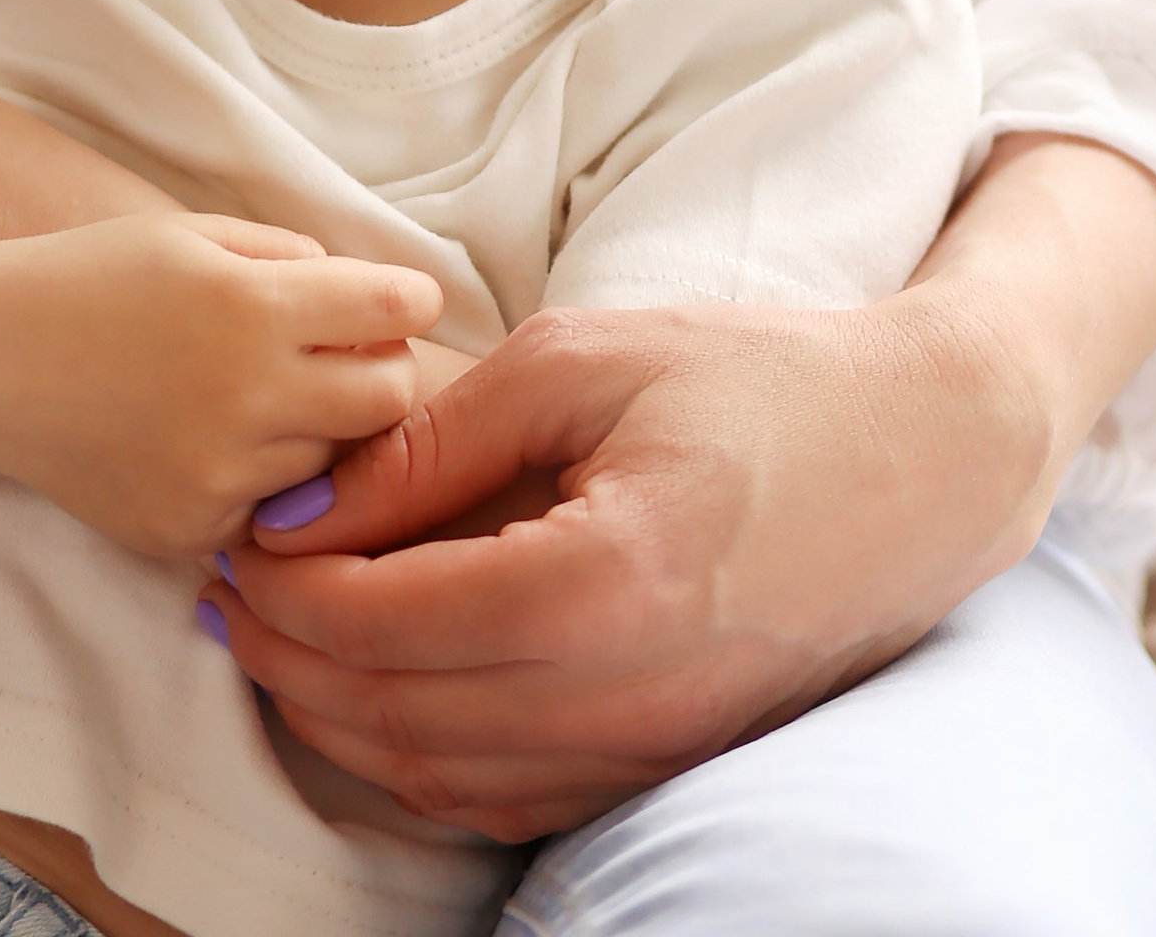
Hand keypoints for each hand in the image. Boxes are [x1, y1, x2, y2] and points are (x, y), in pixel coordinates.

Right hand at [1, 213, 446, 559]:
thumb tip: (367, 295)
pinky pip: (269, 510)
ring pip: (333, 461)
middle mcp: (248, 397)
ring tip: (259, 395)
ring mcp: (220, 474)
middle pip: (387, 400)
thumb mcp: (192, 234)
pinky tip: (210, 440)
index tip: (403, 300)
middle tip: (348, 355)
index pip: (392, 313)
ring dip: (320, 429)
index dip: (407, 300)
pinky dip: (260, 479)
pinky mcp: (192, 530)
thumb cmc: (92, 279)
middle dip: (383, 371)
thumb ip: (289, 257)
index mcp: (254, 307)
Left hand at [204, 137, 1155, 837]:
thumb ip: (434, 443)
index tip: (234, 543)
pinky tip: (379, 688)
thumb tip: (301, 511)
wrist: (926, 453)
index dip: (287, 593)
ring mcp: (655, 749)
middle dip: (289, 662)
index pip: (388, 625)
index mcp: (604, 581)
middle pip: (399, 718)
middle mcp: (628, 696)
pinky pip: (510, 794)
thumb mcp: (584, 360)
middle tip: (228, 593)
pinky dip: (422, 757)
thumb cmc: (759, 380)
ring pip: (444, 777)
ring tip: (280, 635)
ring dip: (341, 719)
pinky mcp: (670, 764)